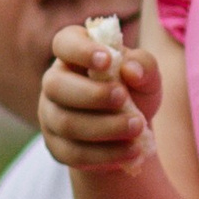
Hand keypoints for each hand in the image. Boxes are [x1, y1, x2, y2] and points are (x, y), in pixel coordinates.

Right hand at [40, 23, 160, 172]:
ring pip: (66, 123)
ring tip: (137, 128)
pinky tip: (132, 151)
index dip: (81, 51)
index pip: (64, 43)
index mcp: (73, 54)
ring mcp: (50, 116)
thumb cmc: (135, 92)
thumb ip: (144, 66)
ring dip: (104, 127)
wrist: (130, 134)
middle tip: (124, 99)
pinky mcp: (57, 147)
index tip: (107, 60)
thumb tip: (131, 70)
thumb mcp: (147, 76)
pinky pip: (74, 153)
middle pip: (55, 86)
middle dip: (92, 95)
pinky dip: (106, 154)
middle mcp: (54, 82)